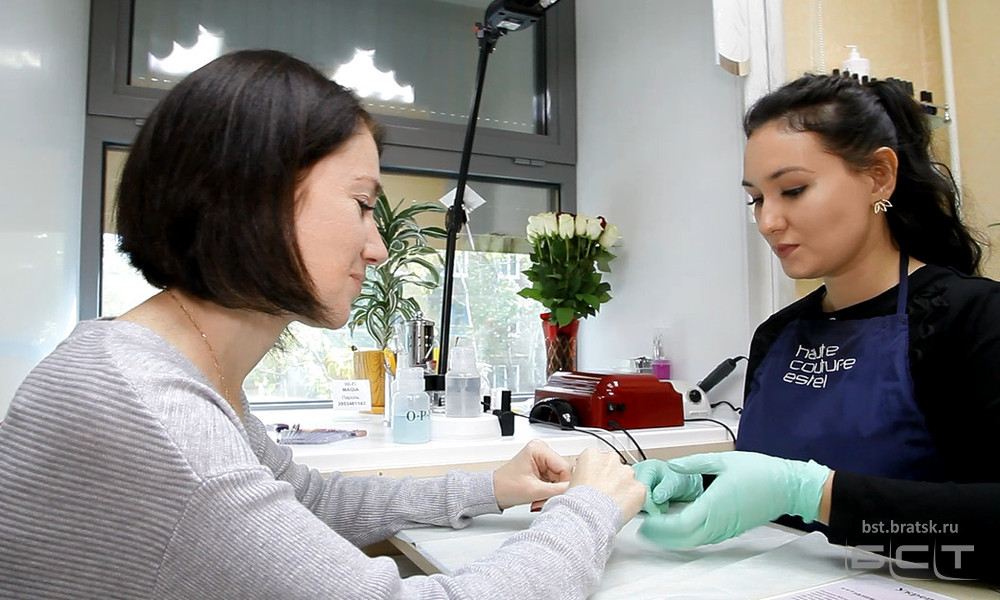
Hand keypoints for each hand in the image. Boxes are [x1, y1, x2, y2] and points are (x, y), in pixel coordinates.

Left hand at [493, 440, 571, 509]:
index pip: (564, 467)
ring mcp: (542, 459)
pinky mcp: (542, 468)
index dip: (564, 483)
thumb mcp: (534, 491)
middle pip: (563, 473)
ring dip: (553, 492)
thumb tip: (574, 490)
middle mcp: (542, 450)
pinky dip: (550, 492)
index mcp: (538, 449)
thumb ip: (557, 491)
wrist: (494, 492)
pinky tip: (540, 496)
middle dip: (556, 489)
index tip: (560, 495)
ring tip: (539, 499)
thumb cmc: (505, 487)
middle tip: (545, 500)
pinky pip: (555, 481)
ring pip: (560, 479)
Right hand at [569, 447, 645, 520]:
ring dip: (623, 488)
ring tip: (613, 504)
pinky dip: (633, 500)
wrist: (589, 515)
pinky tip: (622, 509)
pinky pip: (638, 492)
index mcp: (592, 455)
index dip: (596, 472)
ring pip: (628, 478)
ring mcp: (627, 473)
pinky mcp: (639, 487)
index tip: (595, 481)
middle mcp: (611, 459)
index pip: (596, 458)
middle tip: (605, 493)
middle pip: (614, 466)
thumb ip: (583, 475)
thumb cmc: (578, 502)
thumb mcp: (571, 482)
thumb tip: (587, 482)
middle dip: (612, 478)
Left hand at [638, 451, 830, 547]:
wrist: (786, 487)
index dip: (659, 526)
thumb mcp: (722, 460)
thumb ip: (694, 463)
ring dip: (672, 536)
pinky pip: (703, 538)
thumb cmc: (760, 473)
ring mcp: (724, 530)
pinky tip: (679, 524)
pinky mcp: (729, 530)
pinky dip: (686, 535)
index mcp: (713, 507)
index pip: (678, 525)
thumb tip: (673, 464)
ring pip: (692, 541)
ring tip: (657, 526)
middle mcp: (717, 523)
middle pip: (682, 539)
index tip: (646, 519)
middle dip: (660, 535)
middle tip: (645, 526)